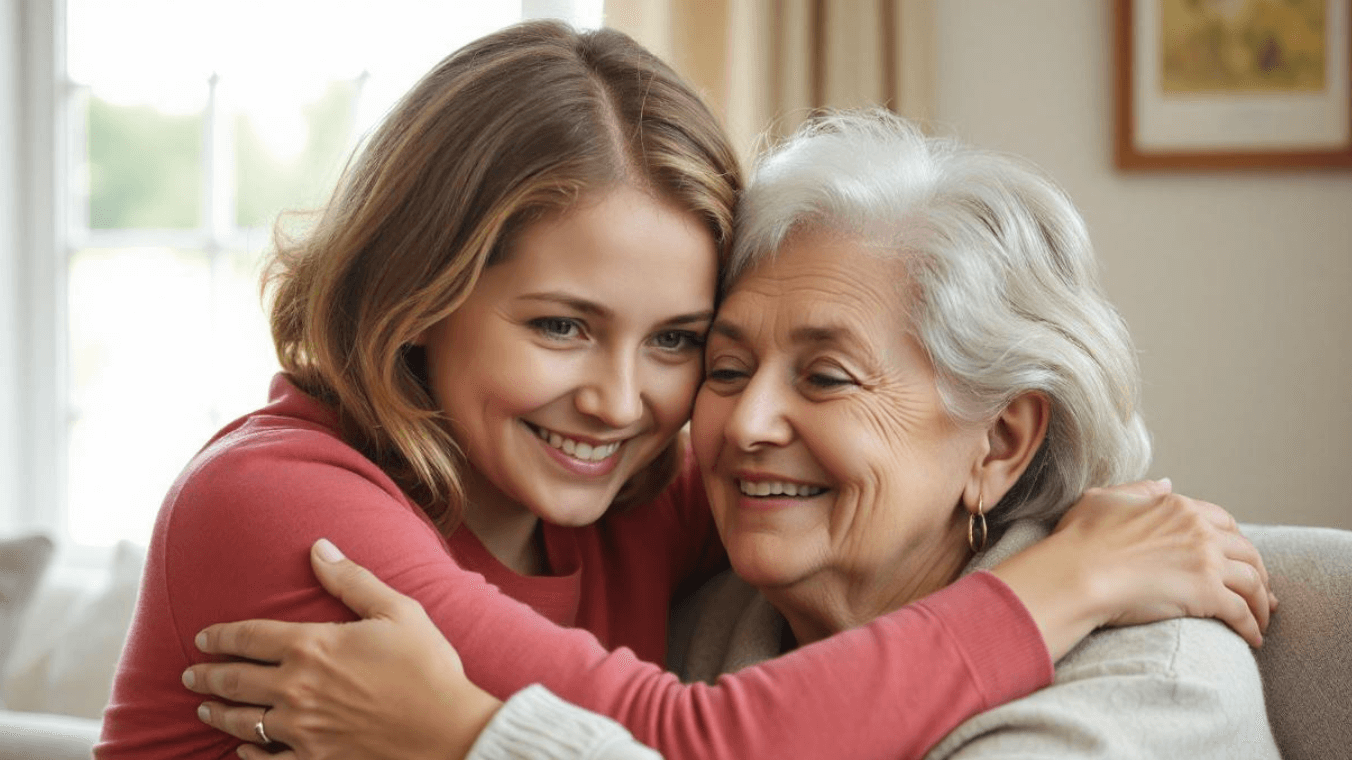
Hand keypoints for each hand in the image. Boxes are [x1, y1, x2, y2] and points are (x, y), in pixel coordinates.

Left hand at [184, 539, 501, 759]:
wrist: (449, 732)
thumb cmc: (428, 667)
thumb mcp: (397, 611)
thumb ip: (352, 579)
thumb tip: (319, 546)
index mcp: (314, 647)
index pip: (249, 637)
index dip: (220, 636)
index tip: (202, 638)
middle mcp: (297, 689)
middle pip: (235, 681)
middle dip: (208, 676)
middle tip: (190, 674)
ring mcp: (303, 730)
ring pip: (243, 722)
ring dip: (218, 714)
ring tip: (204, 710)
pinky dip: (247, 754)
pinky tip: (241, 749)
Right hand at [991, 479, 1275, 661]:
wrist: (1076, 575)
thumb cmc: (1079, 540)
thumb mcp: (1103, 499)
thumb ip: (1139, 489)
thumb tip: (1167, 483)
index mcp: (1178, 507)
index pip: (1223, 521)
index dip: (1235, 541)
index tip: (1235, 558)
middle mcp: (1199, 531)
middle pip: (1247, 552)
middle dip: (1259, 573)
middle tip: (1259, 593)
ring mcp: (1206, 562)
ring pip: (1254, 583)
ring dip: (1262, 604)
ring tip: (1260, 621)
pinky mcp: (1207, 594)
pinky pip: (1243, 613)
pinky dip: (1253, 627)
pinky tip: (1252, 639)